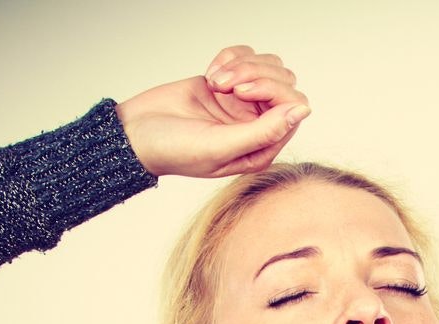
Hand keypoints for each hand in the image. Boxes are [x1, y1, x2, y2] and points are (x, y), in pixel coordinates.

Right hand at [114, 45, 309, 177]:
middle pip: (284, 83)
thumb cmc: (174, 150)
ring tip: (215, 81)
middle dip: (255, 75)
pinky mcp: (228, 84)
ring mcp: (244, 103)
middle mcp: (259, 125)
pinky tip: (210, 77)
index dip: (271, 91)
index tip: (237, 92)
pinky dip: (229, 59)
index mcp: (264, 147)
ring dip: (241, 66)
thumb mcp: (222, 146)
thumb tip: (303, 110)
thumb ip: (265, 131)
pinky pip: (246, 57)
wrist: (135, 134)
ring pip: (268, 67)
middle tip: (224, 85)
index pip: (293, 107)